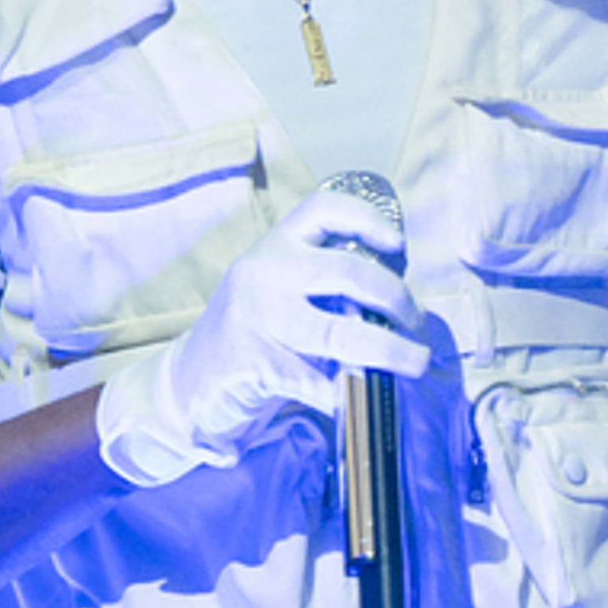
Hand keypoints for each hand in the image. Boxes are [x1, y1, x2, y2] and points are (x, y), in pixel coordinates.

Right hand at [91, 184, 433, 487]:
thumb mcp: (280, 287)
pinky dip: (348, 393)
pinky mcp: (257, 364)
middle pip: (349, 272)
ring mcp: (259, 317)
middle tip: (417, 321)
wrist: (189, 378)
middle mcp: (265, 271)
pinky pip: (319, 380)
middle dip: (396, 298)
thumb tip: (399, 300)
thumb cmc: (255, 329)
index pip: (325, 209)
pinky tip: (361, 398)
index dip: (369, 219)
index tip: (399, 245)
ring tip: (415, 362)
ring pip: (341, 333)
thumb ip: (326, 282)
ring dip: (389, 351)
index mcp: (277, 244)